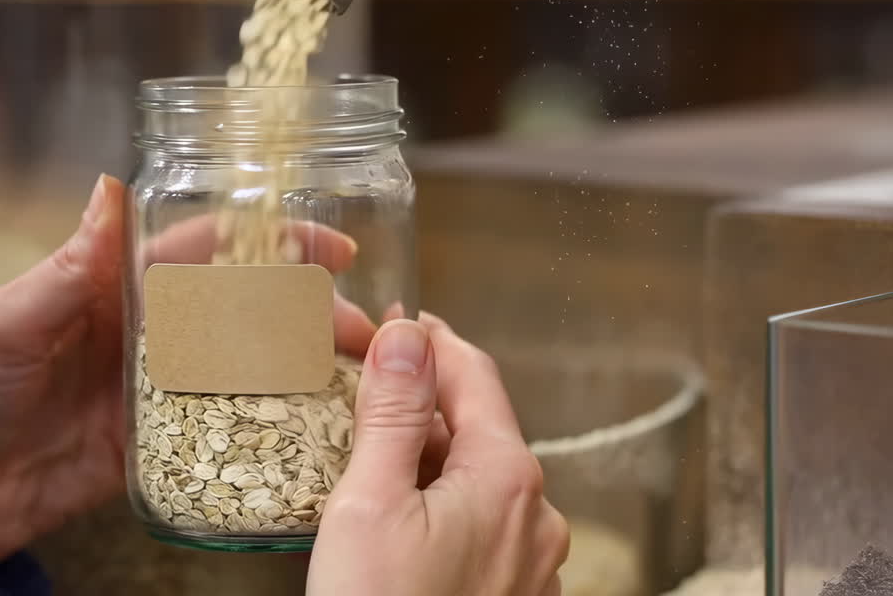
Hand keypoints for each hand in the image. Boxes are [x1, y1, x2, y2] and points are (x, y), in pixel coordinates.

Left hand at [0, 175, 366, 564]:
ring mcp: (153, 391)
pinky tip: (309, 433)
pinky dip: (263, 431)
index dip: (267, 240)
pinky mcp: (154, 448)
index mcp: (109, 288)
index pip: (201, 250)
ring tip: (357, 380)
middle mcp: (143, 333)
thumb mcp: (3, 323)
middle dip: (304, 311)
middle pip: (240, 309)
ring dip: (297, 369)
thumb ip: (63, 269)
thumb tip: (109, 189)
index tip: (331, 243)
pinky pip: (218, 433)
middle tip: (364, 328)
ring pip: (241, 369)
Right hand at [307, 314, 569, 595]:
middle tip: (356, 393)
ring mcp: (530, 562)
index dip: (424, 341)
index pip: (471, 374)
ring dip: (426, 460)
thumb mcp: (370, 504)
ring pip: (474, 481)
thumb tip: (405, 338)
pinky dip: (439, 508)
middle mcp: (536, 517)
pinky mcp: (512, 593)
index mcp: (507, 479)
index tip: (386, 323)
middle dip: (416, 405)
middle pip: (473, 428)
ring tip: (366, 462)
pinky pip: (477, 527)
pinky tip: (396, 519)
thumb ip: (392, 415)